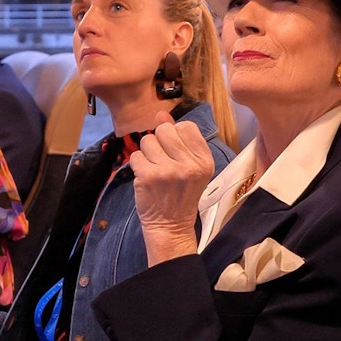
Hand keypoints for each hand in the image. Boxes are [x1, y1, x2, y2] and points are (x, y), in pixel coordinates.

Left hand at [131, 111, 215, 264]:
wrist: (171, 225)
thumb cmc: (182, 194)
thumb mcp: (190, 166)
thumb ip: (178, 138)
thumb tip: (161, 114)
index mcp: (204, 160)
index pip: (186, 126)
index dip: (176, 135)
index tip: (176, 152)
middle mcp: (189, 164)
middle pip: (165, 130)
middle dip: (159, 142)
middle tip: (163, 161)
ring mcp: (168, 170)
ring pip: (148, 140)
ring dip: (147, 153)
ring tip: (155, 169)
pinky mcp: (148, 176)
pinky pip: (136, 155)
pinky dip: (137, 165)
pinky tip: (146, 177)